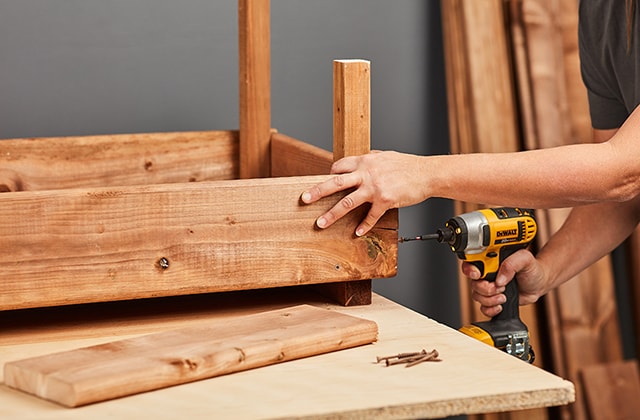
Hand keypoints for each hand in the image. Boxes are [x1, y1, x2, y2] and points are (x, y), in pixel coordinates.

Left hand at [300, 151, 427, 235]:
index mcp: (365, 161)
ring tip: (320, 223)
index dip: (329, 175)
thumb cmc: (408, 165)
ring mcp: (375, 187)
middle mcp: (367, 173)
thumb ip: (371, 159)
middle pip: (335, 183)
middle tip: (304, 199)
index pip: (339, 166)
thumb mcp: (385, 156)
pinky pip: (370, 216)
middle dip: (317, 192)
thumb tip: (361, 160)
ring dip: (332, 214)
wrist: (428, 173)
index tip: (322, 183)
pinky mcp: (385, 201)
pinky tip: (357, 232)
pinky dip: (364, 225)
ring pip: (347, 202)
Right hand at [462, 249, 546, 317]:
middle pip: (473, 283)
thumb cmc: (532, 269)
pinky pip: (483, 308)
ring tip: (504, 296)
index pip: (470, 263)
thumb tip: (500, 279)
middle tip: (500, 287)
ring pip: (477, 297)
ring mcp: (488, 288)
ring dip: (490, 299)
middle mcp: (486, 274)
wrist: (539, 284)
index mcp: (490, 261)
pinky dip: (491, 309)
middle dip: (485, 288)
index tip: (478, 275)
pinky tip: (501, 305)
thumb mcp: (525, 259)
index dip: (470, 270)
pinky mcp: (492, 300)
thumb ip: (512, 264)